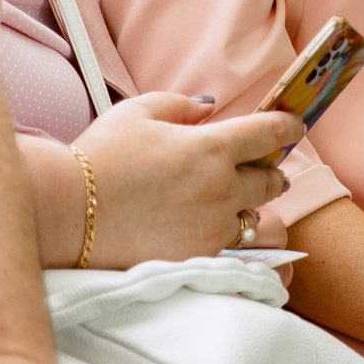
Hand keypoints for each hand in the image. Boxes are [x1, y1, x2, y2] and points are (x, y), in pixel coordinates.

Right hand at [67, 94, 301, 264]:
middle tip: (265, 170)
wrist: (69, 212)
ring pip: (259, 221)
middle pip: (272, 181)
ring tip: (241, 207)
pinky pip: (234, 251)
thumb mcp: (137, 112)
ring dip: (255, 210)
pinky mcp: (199, 257)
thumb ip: (180, 105)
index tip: (294, 126)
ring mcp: (212, 227)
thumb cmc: (99, 156)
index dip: (289, 127)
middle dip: (271, 173)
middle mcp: (221, 188)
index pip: (270, 133)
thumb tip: (208, 107)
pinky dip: (231, 240)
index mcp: (211, 147)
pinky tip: (216, 234)